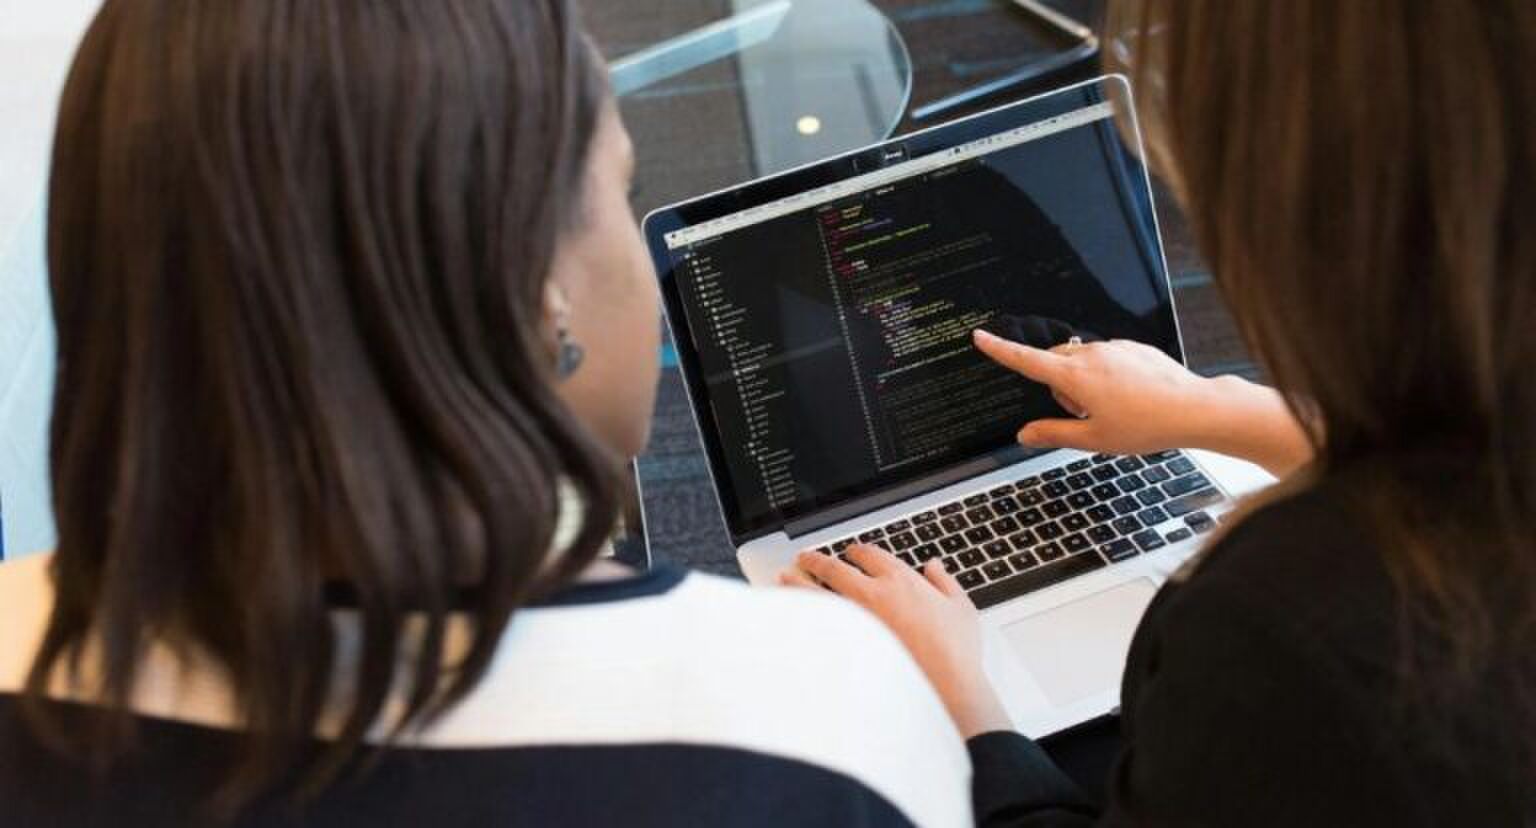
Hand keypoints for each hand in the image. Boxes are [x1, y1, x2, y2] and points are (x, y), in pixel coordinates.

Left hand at [781, 545, 1012, 738]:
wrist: (944, 686)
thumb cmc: (954, 651)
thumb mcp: (960, 608)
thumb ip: (945, 582)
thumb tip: (934, 567)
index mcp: (900, 580)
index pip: (870, 554)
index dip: (857, 551)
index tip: (852, 553)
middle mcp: (872, 594)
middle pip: (834, 568)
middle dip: (817, 560)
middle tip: (806, 558)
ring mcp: (854, 620)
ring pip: (815, 592)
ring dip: (798, 582)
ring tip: (785, 577)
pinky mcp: (844, 645)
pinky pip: (816, 623)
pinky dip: (801, 615)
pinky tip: (792, 614)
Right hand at [973, 329, 1311, 476]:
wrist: (1194, 408)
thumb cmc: (1146, 426)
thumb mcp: (1093, 440)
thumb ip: (1053, 433)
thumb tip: (1025, 434)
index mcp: (1075, 377)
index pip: (1026, 360)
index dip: (1000, 350)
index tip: (980, 337)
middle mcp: (1091, 355)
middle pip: (1056, 364)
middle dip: (1059, 387)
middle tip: (1084, 415)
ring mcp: (1114, 348)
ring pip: (1082, 362)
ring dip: (1084, 382)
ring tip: (1114, 409)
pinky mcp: (1132, 347)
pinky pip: (1106, 358)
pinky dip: (1107, 376)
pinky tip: (1130, 397)